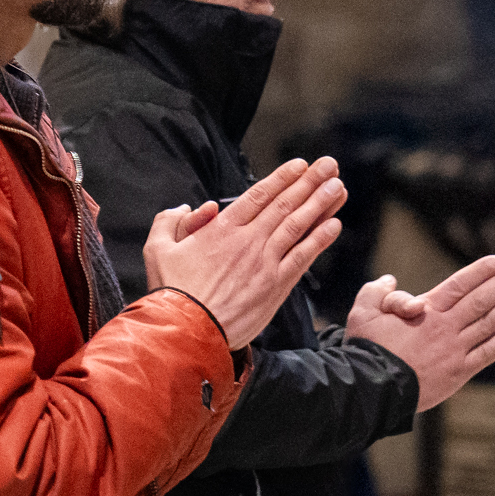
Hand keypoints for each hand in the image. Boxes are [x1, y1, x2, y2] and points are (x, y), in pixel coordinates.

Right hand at [141, 157, 347, 350]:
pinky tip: (333, 225)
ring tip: (337, 187)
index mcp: (221, 229)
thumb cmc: (173, 292)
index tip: (300, 165)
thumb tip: (187, 208)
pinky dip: (320, 239)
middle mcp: (248, 241)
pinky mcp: (276, 285)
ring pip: (298, 226)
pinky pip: (303, 256)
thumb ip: (169, 222)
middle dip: (309, 182)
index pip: (258, 195)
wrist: (189, 330)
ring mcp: (265, 262)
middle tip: (329, 166)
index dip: (282, 177)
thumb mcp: (157, 249)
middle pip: (284, 204)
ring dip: (320, 204)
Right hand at [346, 254, 494, 410]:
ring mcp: (455, 350)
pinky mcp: (459, 372)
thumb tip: (390, 280)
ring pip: (489, 324)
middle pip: (481, 300)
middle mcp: (445, 327)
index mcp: (424, 311)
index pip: (460, 284)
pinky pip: (488, 353)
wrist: (372, 389)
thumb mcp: (363, 313)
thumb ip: (376, 292)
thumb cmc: (367, 349)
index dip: (482, 271)